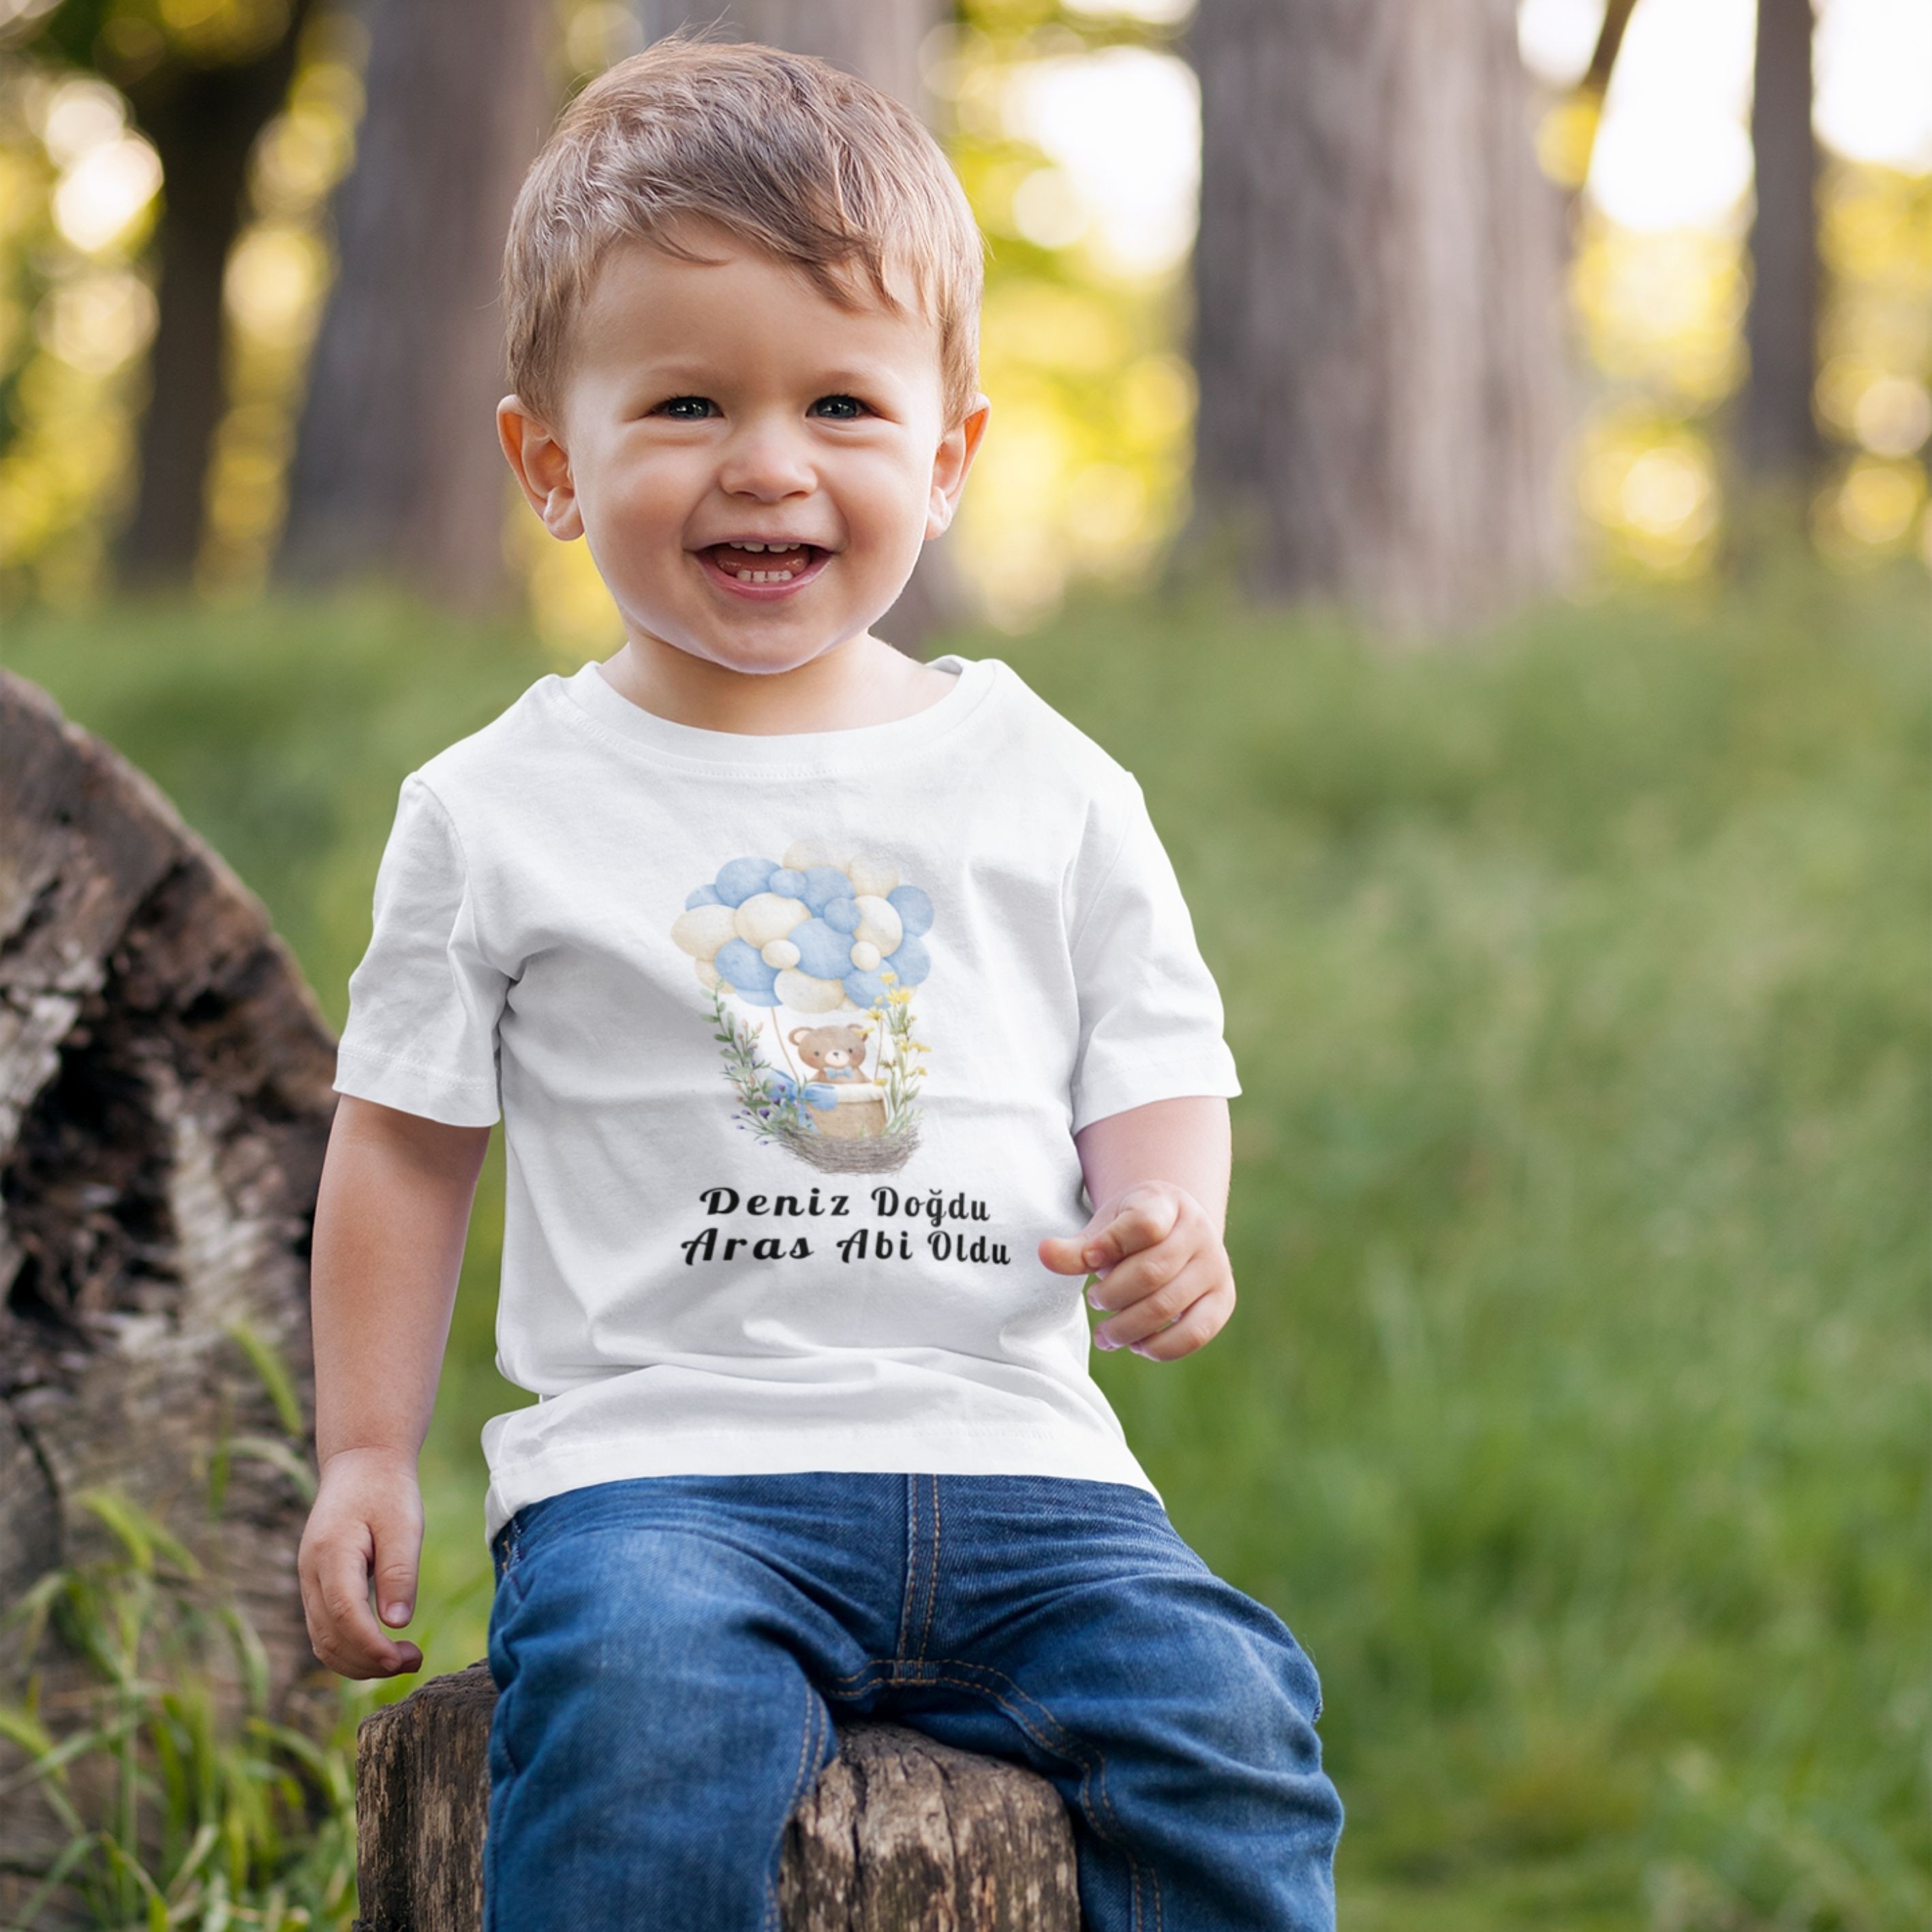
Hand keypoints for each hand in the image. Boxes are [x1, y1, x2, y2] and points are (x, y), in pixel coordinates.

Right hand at [297, 1446, 425, 1678]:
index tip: (404, 1659)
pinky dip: (350, 1649)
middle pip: (329, 1637)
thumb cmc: (386, 1490)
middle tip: (415, 1661)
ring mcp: (308, 1581)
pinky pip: (324, 1631)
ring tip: (404, 1659)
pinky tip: (383, 1649)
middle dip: (370, 1661)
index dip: (371, 1646)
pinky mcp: (316, 1587)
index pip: (343, 1614)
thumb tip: (397, 1624)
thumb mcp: (403, 1523)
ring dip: (359, 1662)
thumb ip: (398, 1571)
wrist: (361, 1464)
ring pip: (323, 1641)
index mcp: (331, 1553)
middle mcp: (310, 1572)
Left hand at [1038, 1181, 1235, 1359]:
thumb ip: (1076, 1248)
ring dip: (1127, 1327)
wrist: (1174, 1231)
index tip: (1089, 1260)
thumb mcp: (1102, 1228)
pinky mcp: (1223, 1299)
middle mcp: (1199, 1231)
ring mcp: (1215, 1265)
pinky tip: (1137, 1345)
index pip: (1143, 1224)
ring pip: (1167, 1305)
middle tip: (1094, 1300)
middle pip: (1151, 1272)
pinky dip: (1159, 1347)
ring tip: (1106, 1334)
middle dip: (1112, 1295)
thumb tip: (1044, 1254)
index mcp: (1166, 1202)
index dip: (1110, 1245)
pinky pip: (1194, 1333)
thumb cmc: (1129, 1231)